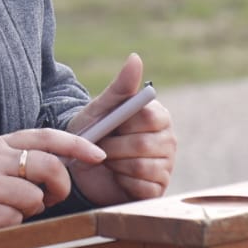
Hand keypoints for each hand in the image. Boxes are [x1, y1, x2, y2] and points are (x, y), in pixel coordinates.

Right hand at [0, 127, 106, 234]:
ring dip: (29, 209)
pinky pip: (15, 221)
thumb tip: (57, 165)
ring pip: (34, 198)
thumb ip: (16, 155)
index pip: (46, 136)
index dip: (76, 144)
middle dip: (59, 186)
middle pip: (49, 166)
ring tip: (7, 207)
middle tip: (51, 197)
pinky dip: (10, 224)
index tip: (98, 155)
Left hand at [64, 53, 175, 205]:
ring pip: (140, 166)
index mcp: (158, 116)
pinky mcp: (158, 190)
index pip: (150, 117)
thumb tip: (135, 57)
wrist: (80, 168)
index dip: (123, 123)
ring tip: (106, 160)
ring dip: (114, 164)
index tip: (106, 125)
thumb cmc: (93, 132)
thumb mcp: (101, 108)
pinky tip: (116, 177)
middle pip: (143, 144)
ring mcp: (165, 166)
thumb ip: (120, 86)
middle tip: (99, 146)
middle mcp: (168, 140)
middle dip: (112, 147)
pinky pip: (142, 187)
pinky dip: (122, 183)